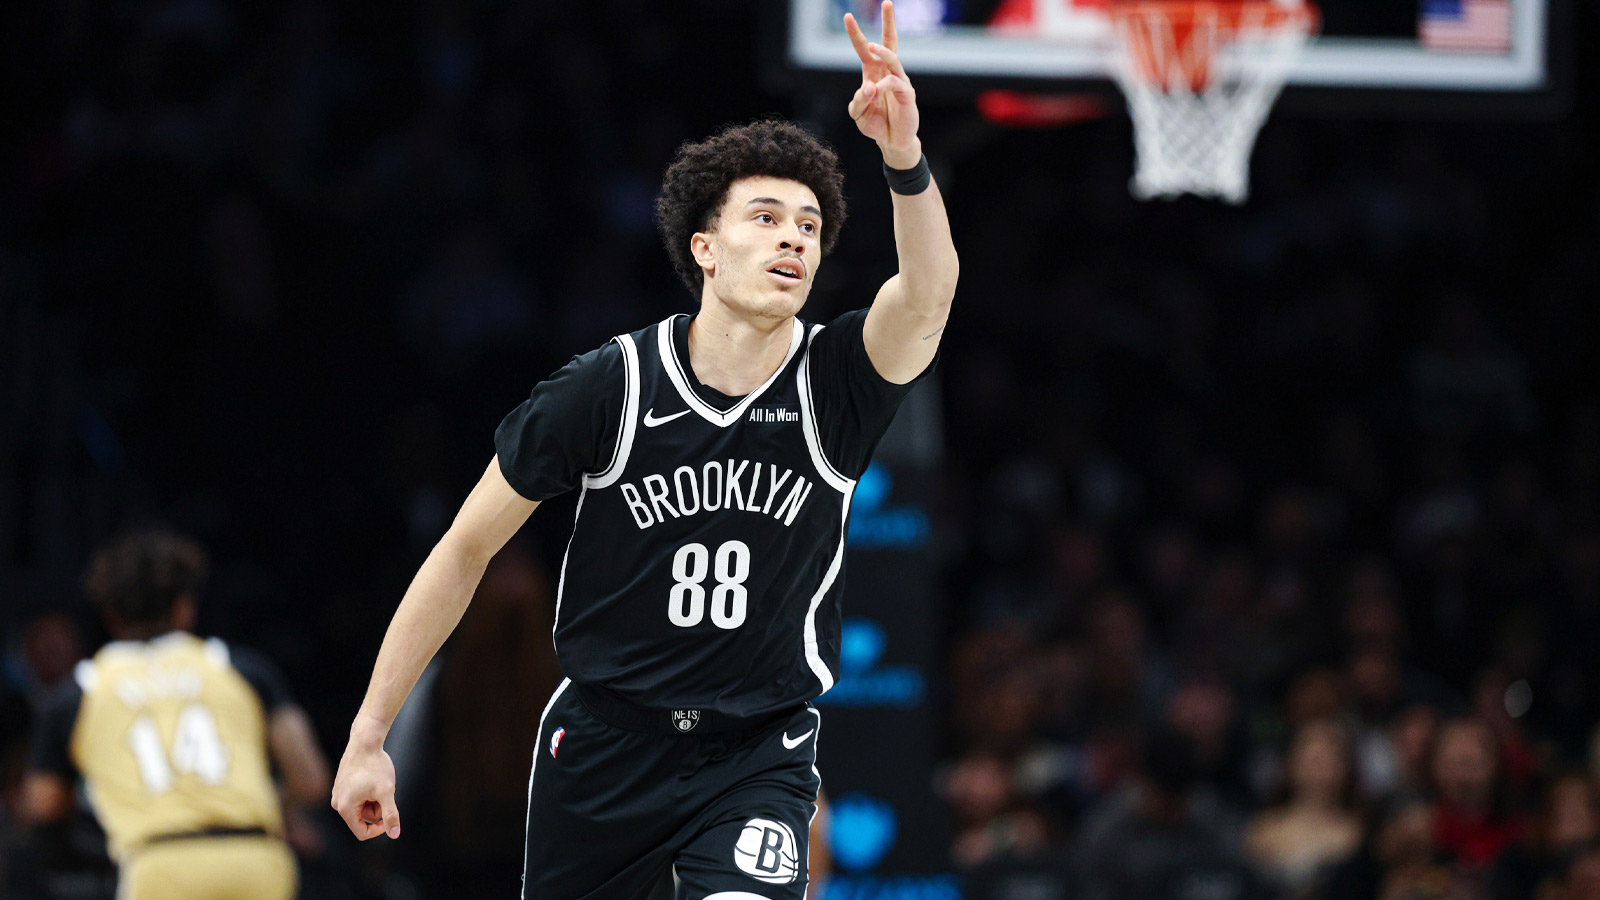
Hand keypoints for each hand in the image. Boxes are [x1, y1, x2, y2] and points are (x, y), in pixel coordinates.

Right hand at [329, 727, 400, 840]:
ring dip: (375, 799)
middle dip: (378, 808)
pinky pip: (359, 797)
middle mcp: (337, 803)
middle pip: (363, 819)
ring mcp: (338, 793)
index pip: (362, 833)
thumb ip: (390, 815)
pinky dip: (370, 791)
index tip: (391, 815)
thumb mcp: (387, 792)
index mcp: (344, 809)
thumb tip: (394, 835)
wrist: (365, 741)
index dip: (379, 829)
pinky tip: (373, 777)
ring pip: (363, 807)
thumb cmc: (375, 766)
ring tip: (379, 783)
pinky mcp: (342, 785)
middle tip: (385, 791)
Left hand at [844, 1, 920, 167]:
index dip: (855, 33)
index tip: (847, 15)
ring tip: (872, 47)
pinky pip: (895, 83)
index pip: (863, 49)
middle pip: (889, 43)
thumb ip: (858, 101)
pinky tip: (877, 92)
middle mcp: (887, 73)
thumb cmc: (875, 124)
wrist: (892, 142)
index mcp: (872, 73)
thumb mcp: (857, 113)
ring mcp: (899, 81)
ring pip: (893, 59)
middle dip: (888, 23)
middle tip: (887, 2)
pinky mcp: (907, 94)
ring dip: (882, 52)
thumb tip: (868, 88)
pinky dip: (884, 86)